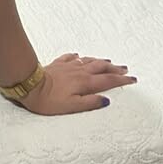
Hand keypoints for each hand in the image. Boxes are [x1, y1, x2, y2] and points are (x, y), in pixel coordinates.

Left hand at [18, 53, 136, 115]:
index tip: (133, 79)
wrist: (30, 85)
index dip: (121, 80)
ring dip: (100, 61)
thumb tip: (106, 100)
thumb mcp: (72, 106)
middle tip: (125, 69)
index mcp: (85, 83)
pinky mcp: (57, 64)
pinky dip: (78, 57)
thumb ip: (90, 103)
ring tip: (108, 61)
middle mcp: (79, 72)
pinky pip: (70, 58)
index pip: (108, 81)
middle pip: (101, 68)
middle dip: (115, 68)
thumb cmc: (49, 100)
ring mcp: (68, 66)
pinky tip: (78, 56)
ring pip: (88, 61)